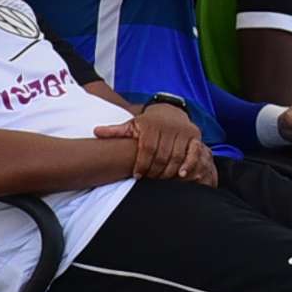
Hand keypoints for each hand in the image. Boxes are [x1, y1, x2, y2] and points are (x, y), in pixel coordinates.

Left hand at [95, 101, 214, 184]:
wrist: (170, 110)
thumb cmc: (147, 123)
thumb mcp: (131, 125)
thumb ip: (115, 131)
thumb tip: (96, 131)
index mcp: (152, 126)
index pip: (147, 149)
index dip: (142, 164)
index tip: (138, 176)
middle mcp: (169, 128)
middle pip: (162, 156)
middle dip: (155, 171)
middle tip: (149, 180)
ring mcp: (183, 132)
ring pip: (177, 157)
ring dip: (170, 172)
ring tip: (162, 180)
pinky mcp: (195, 135)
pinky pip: (194, 152)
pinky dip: (189, 164)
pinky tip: (182, 174)